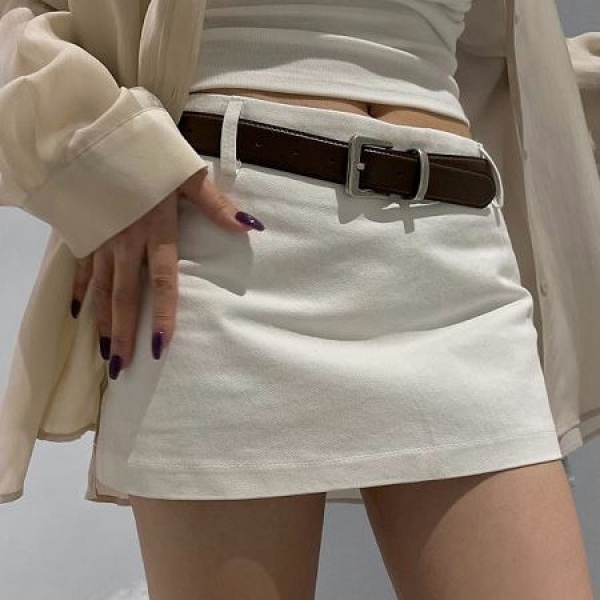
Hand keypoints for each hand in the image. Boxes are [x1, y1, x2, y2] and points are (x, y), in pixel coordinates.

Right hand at [69, 166, 264, 379]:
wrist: (96, 132)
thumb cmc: (147, 154)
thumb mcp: (187, 176)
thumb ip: (217, 206)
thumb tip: (250, 227)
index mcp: (155, 231)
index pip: (162, 282)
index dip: (162, 315)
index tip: (159, 347)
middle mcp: (126, 243)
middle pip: (125, 297)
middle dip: (124, 334)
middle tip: (121, 368)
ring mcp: (102, 240)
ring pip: (101, 291)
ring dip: (102, 324)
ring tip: (104, 354)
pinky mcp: (85, 233)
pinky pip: (80, 270)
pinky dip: (80, 292)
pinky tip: (76, 315)